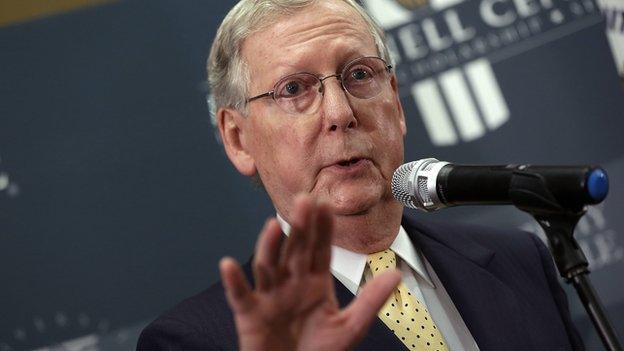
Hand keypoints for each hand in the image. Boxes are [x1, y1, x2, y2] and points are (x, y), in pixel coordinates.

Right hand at [219, 194, 400, 350]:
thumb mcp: (349, 328)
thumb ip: (370, 301)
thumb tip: (396, 275)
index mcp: (315, 284)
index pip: (320, 250)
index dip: (323, 228)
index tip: (327, 205)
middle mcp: (291, 284)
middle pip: (295, 250)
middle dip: (300, 227)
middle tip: (304, 200)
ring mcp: (269, 296)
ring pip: (268, 266)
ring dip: (269, 247)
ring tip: (275, 226)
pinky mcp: (250, 314)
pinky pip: (240, 295)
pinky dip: (234, 281)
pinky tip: (229, 264)